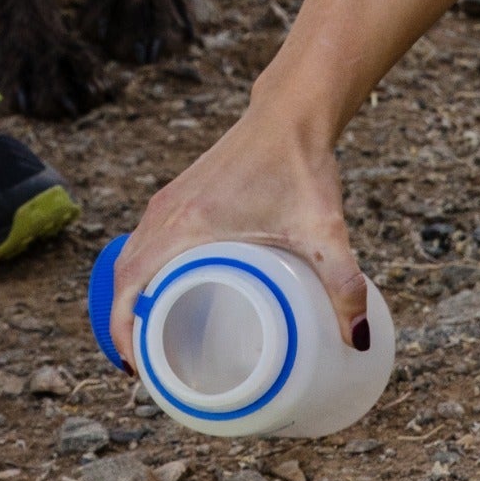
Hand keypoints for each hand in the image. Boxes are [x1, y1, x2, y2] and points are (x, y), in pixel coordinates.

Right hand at [108, 94, 367, 365]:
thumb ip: (344, 284)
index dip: (122, 330)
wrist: (290, 112)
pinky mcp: (176, 195)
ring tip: (152, 337)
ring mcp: (166, 201)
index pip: (130, 283)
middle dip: (125, 324)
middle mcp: (165, 212)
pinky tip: (164, 291)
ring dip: (129, 297)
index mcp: (186, 224)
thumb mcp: (324, 229)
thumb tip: (358, 338)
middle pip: (121, 276)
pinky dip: (140, 271)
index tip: (139, 368)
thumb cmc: (300, 164)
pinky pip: (141, 241)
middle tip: (150, 366)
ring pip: (128, 257)